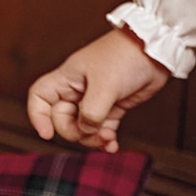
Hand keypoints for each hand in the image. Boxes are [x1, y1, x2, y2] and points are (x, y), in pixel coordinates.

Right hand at [27, 28, 169, 151]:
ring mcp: (97, 98)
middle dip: (75, 131)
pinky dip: (105, 138)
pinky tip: (112, 145)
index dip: (38, 116)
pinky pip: (102, 128)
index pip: (40, 97)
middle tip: (94, 131)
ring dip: (93, 138)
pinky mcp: (114, 105)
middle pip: (62, 119)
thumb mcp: (106, 84)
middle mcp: (79, 88)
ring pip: (83, 127)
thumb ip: (91, 112)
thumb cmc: (127, 56)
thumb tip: (87, 130)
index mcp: (69, 77)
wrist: (157, 50)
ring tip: (108, 138)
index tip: (47, 134)